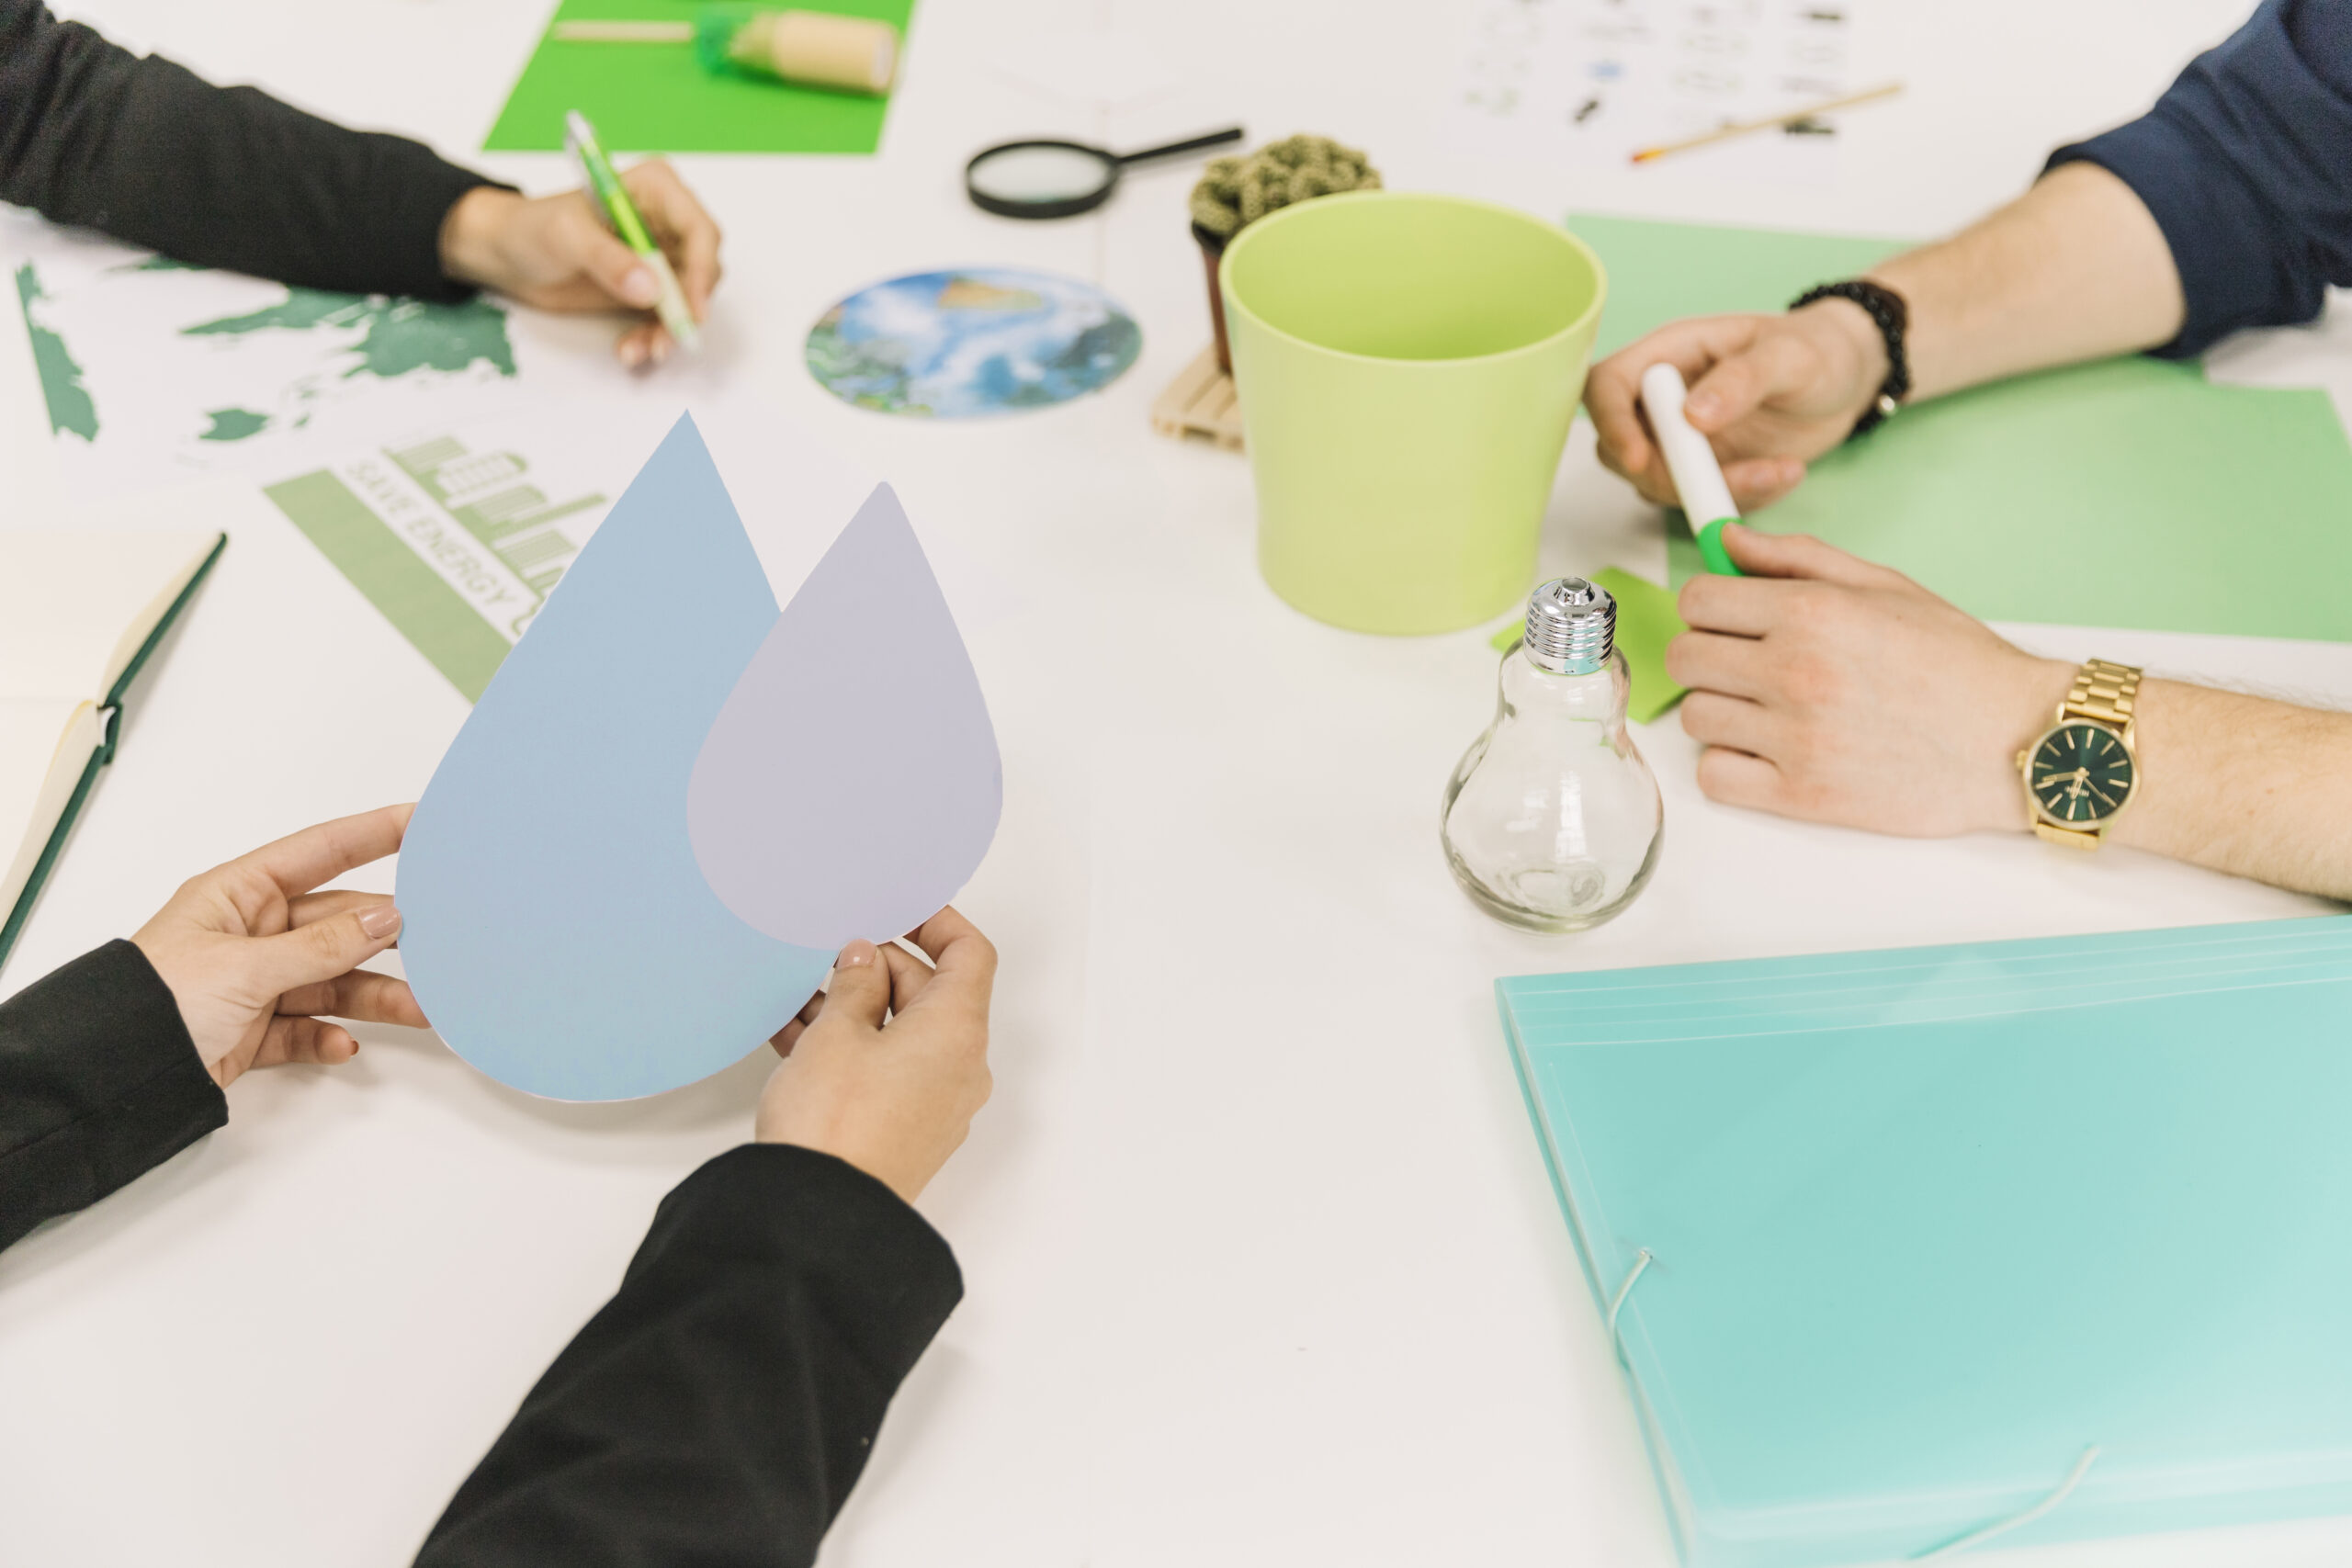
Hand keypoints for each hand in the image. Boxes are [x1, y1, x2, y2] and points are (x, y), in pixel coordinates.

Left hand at [131, 806, 427, 1087]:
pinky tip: (343, 1046)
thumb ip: (322, 947)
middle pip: (337, 925)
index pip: (319, 853)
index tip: (422, 821)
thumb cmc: (151, 1006)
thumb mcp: (244, 968)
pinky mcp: (253, 1031)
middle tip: (440, 942)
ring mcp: (254, 984)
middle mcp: (250, 934)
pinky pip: (308, 1027)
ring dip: (374, 996)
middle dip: (387, 938)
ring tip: (418, 1009)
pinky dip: (329, 1038)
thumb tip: (386, 920)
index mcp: (237, 896)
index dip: (371, 835)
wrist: (110, 1080)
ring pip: (333, 981)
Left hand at [437, 163, 723, 367]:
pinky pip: (666, 317)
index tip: (691, 307)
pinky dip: (652, 337)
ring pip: (688, 299)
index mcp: (655, 189)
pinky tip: (631, 348)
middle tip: (670, 338)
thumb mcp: (566, 237)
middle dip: (688, 307)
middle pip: (702, 268)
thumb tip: (649, 289)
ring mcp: (659, 255)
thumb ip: (608, 260)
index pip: (699, 229)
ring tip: (644, 350)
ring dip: (670, 330)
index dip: (701, 270)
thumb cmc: (531, 228)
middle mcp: (665, 221)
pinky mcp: (648, 286)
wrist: (507, 254)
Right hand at [756, 908, 997, 1204]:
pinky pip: (885, 1070)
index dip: (935, 921)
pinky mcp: (905, 1131)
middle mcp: (960, 1068)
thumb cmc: (835, 1128)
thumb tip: (864, 960)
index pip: (969, 954)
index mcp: (958, 1032)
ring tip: (798, 996)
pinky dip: (850, 1047)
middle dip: (879, 967)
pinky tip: (797, 1037)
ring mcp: (935, 1104)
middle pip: (932, 993)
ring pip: (901, 1034)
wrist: (817, 1219)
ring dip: (855, 1009)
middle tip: (826, 953)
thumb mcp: (836, 1033)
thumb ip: (854, 984)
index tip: (894, 907)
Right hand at [1585, 300, 1888, 511]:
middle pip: (1618, 446)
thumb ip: (1741, 380)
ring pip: (1658, 484)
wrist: (1850, 379)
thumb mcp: (1789, 355)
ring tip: (1780, 470)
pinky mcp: (1704, 471)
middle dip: (1663, 474)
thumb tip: (1692, 415)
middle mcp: (1664, 400)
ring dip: (1714, 492)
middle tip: (1722, 479)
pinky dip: (1739, 501)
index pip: (1606, 385)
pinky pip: (1701, 501)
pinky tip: (1784, 473)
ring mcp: (1680, 440)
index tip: (1639, 459)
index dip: (1610, 423)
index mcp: (1670, 354)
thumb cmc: (1818, 348)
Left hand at [1666, 525, 2074, 836]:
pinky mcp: (1802, 796)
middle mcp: (1797, 671)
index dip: (1709, 608)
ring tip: (1770, 711)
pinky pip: (1714, 776)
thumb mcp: (1884, 586)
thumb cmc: (1957, 663)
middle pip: (1685, 659)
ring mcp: (1797, 738)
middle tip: (1748, 665)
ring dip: (1722, 712)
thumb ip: (1797, 559)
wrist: (2018, 740)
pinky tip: (1768, 752)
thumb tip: (1727, 542)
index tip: (1730, 619)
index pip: (1698, 600)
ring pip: (1695, 717)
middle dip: (1710, 657)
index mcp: (1813, 612)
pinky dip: (1730, 766)